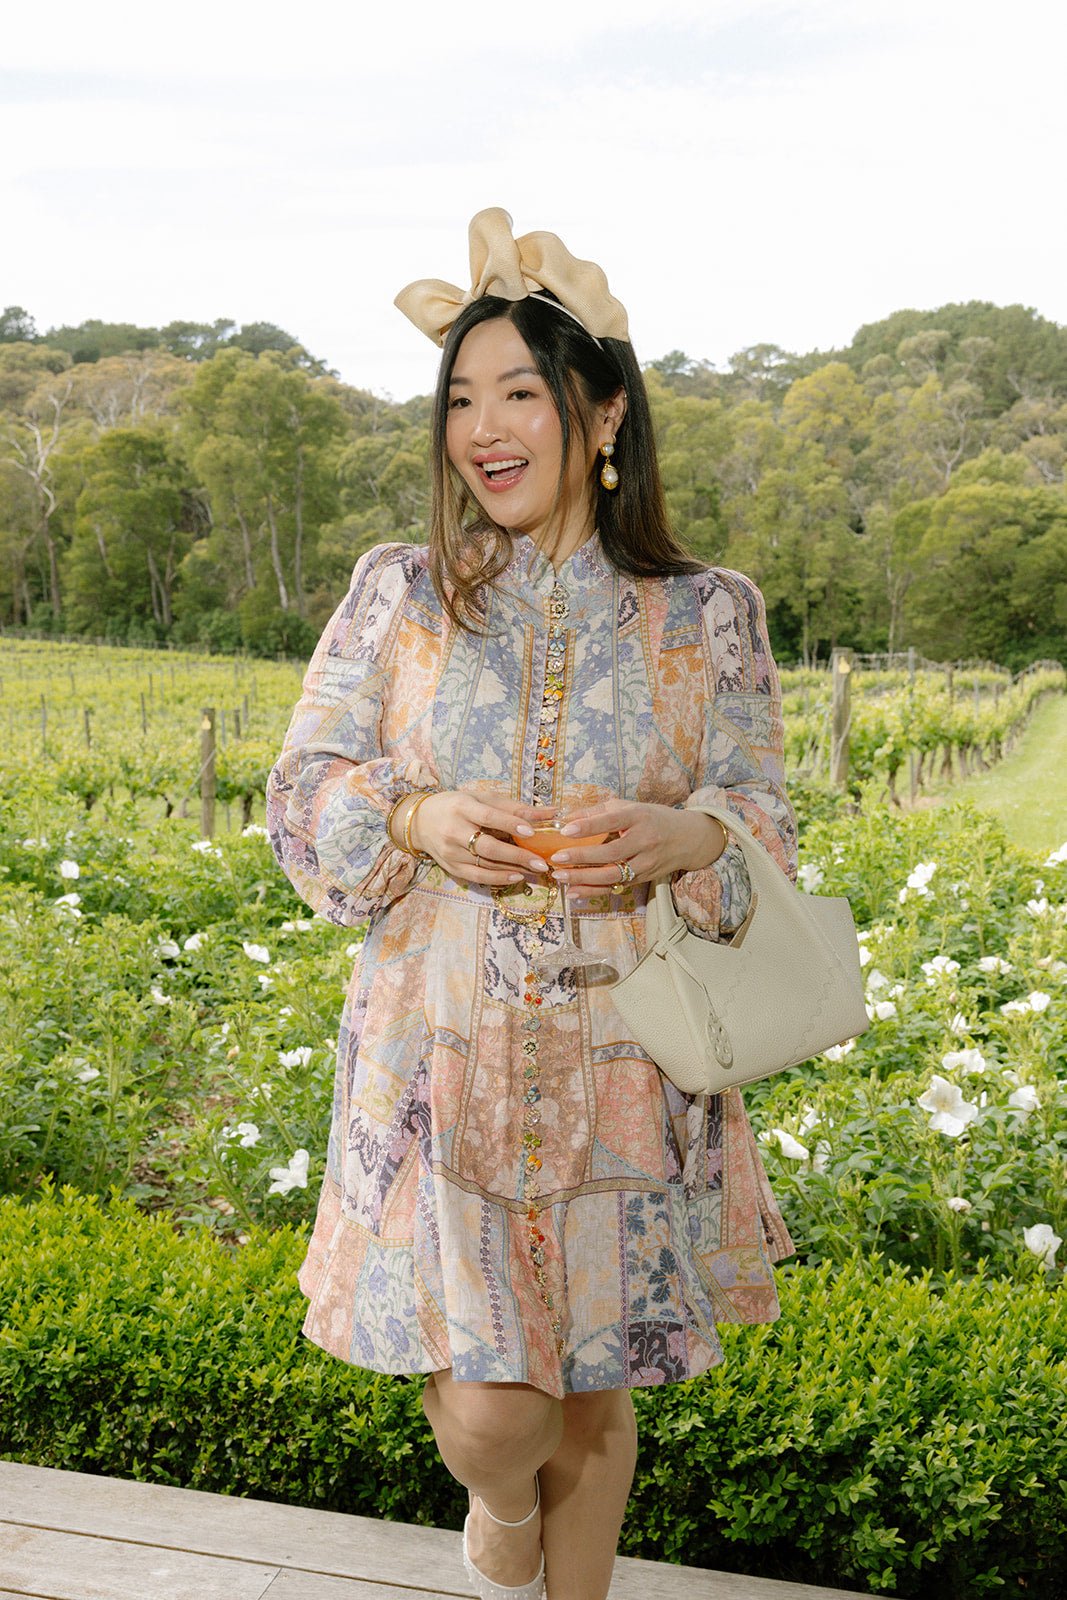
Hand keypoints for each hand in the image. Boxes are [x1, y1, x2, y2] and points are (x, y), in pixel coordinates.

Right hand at [398, 789, 559, 885]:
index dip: (509, 824)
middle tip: (541, 862)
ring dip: (512, 869)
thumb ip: (513, 807)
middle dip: (517, 855)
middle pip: (487, 846)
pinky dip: (497, 879)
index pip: (487, 817)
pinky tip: (516, 877)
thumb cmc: (457, 806)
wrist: (420, 821)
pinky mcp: (450, 867)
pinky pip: (476, 877)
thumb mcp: (481, 799)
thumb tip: (549, 813)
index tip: (532, 831)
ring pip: (484, 864)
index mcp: (462, 808)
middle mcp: (454, 831)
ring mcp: (451, 852)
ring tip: (535, 870)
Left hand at [546, 797, 725, 895]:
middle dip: (581, 857)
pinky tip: (573, 892)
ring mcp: (645, 862)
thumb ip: (597, 812)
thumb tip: (566, 818)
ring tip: (560, 877)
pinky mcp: (642, 878)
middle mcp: (644, 841)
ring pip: (612, 875)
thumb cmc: (652, 819)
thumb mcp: (629, 807)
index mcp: (639, 817)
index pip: (612, 821)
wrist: (688, 839)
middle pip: (611, 852)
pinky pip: (615, 886)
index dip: (588, 826)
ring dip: (584, 878)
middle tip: (556, 859)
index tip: (566, 831)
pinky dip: (593, 891)